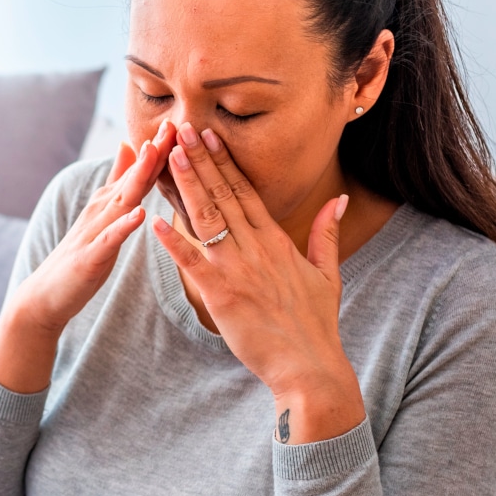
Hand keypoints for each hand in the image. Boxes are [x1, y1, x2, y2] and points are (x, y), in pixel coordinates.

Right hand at [0, 122, 175, 392]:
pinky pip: (110, 239)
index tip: (181, 123)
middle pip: (132, 177)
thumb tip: (128, 146)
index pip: (139, 171)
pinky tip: (139, 214)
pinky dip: (124, 225)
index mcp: (110, 202)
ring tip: (155, 154)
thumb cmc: (81, 254)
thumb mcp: (103, 214)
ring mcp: (95, 232)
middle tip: (173, 125)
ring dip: (138, 176)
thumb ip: (116, 183)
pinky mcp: (91, 256)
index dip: (159, 148)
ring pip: (121, 200)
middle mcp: (102, 210)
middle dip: (153, 151)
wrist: (46, 295)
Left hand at [152, 123, 365, 441]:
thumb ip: (326, 233)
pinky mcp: (222, 296)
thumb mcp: (328, 274)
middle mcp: (256, 249)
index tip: (210, 135)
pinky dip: (174, 242)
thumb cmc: (316, 324)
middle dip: (201, 160)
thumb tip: (339, 199)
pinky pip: (193, 263)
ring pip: (207, 219)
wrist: (310, 366)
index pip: (247, 192)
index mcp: (277, 242)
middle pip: (223, 196)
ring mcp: (238, 271)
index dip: (225, 163)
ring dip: (187, 186)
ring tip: (169, 155)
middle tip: (180, 129)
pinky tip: (155, 221)